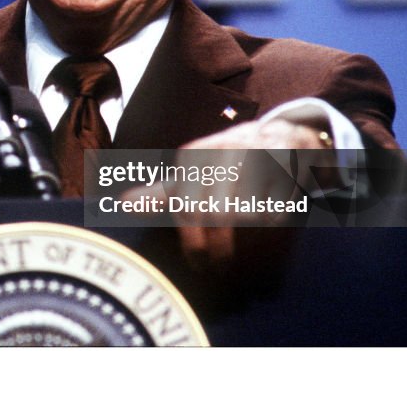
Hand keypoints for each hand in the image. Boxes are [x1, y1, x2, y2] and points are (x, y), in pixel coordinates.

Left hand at [171, 119, 330, 269]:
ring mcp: (255, 155)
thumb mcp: (191, 175)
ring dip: (251, 240)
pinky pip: (278, 209)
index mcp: (194, 157)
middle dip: (222, 249)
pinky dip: (274, 227)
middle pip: (219, 216)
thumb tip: (121, 204)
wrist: (277, 136)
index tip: (198, 266)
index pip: (187, 209)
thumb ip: (161, 194)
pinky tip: (270, 231)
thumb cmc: (226, 164)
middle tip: (223, 269)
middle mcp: (222, 152)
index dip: (193, 244)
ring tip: (249, 252)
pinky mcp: (284, 163)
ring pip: (250, 215)